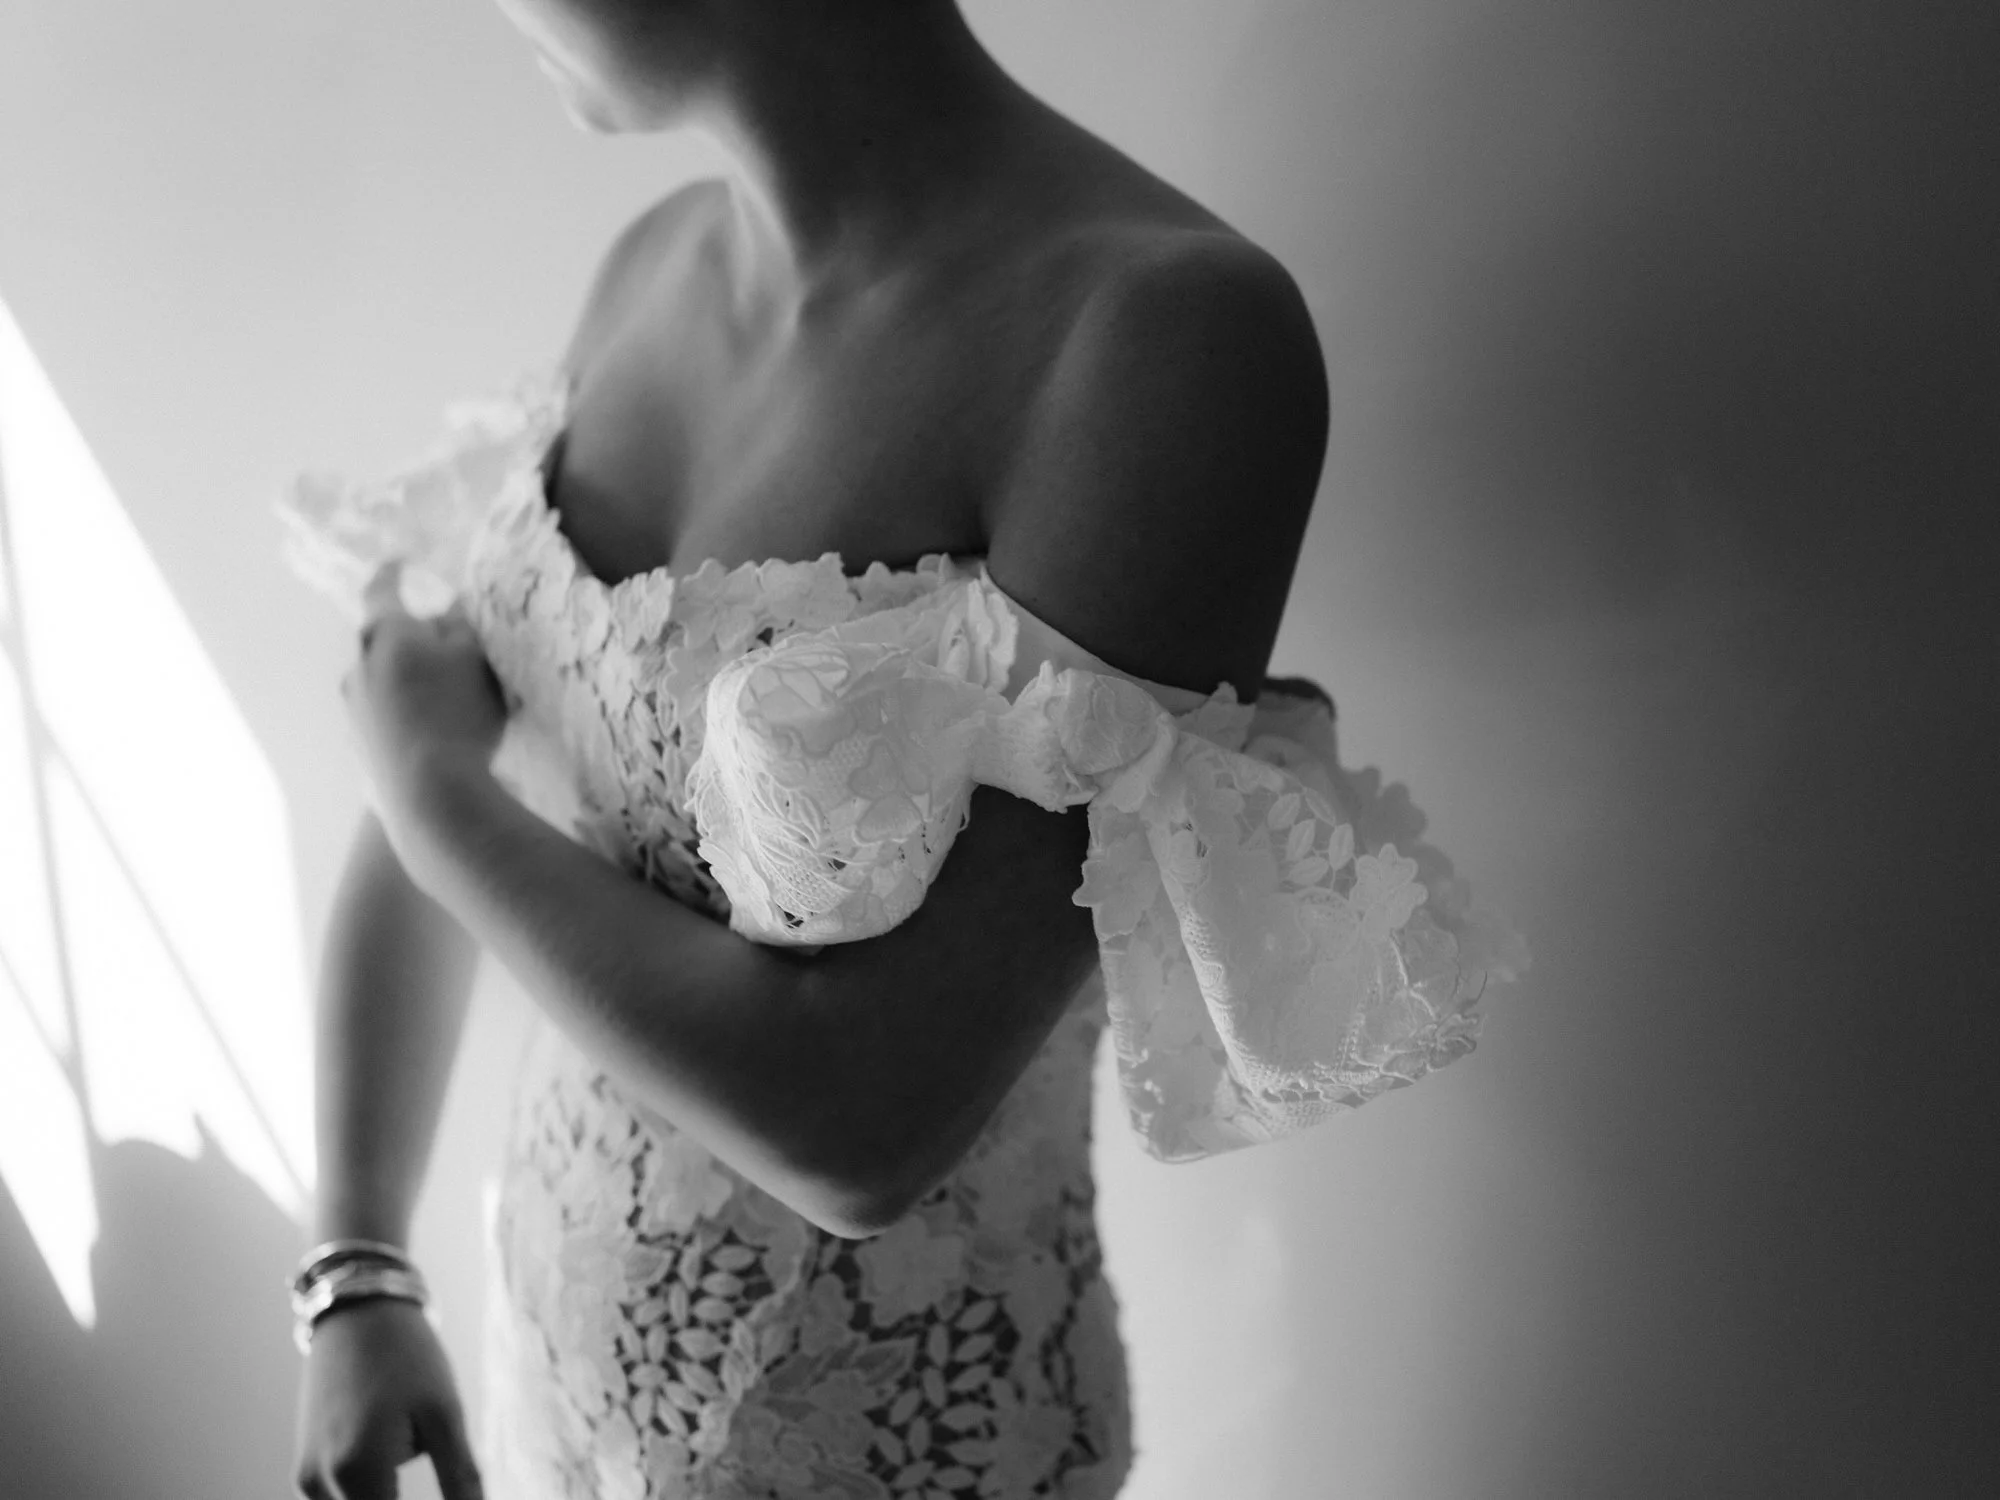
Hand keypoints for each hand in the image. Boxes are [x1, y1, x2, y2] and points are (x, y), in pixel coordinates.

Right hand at [294, 1298, 483, 1499]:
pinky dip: (371, 1489)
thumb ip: (459, 1478)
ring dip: (385, 1497)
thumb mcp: (445, 1415)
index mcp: (357, 1472)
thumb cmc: (408, 1357)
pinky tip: (388, 1438)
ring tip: (405, 1433)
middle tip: (427, 1444)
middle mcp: (320, 1485)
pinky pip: (344, 1499)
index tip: (454, 1491)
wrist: (357, 1313)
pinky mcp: (306, 1471)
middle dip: (402, 1499)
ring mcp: (307, 1480)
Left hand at [343, 562, 507, 838]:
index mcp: (383, 633)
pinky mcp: (361, 745)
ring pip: (383, 677)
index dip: (394, 573)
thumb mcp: (475, 657)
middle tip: (446, 641)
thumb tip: (448, 611)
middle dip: (412, 635)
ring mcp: (354, 708)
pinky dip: (406, 709)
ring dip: (409, 676)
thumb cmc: (456, 711)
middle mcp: (357, 666)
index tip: (401, 563)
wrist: (429, 792)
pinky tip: (436, 729)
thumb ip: (460, 628)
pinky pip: (385, 712)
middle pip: (384, 637)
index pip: (382, 589)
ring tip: (447, 693)